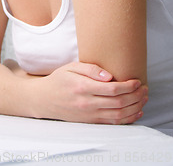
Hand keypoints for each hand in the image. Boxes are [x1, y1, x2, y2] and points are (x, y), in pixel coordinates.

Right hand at [33, 62, 147, 123]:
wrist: (45, 99)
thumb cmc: (59, 80)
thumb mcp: (71, 67)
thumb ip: (90, 69)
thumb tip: (109, 76)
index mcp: (82, 87)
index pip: (111, 89)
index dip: (127, 86)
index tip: (136, 81)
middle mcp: (87, 103)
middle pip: (118, 103)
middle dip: (135, 96)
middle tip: (144, 89)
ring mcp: (89, 115)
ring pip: (118, 114)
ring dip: (134, 108)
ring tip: (143, 99)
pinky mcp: (90, 122)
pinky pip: (112, 123)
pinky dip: (127, 119)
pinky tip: (135, 112)